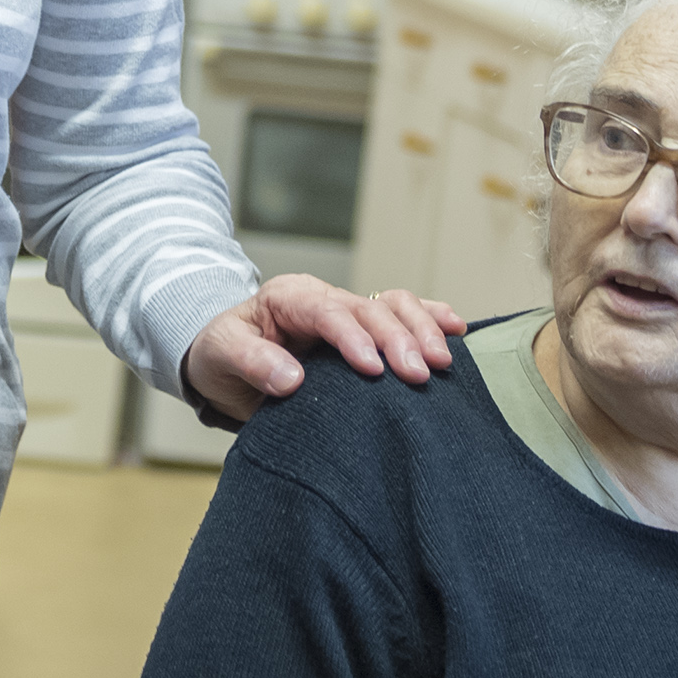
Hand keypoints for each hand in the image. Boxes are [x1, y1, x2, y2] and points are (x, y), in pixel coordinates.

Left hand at [181, 275, 468, 423]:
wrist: (224, 361)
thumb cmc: (221, 356)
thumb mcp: (221, 357)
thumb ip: (252, 363)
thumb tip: (292, 379)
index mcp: (288, 298)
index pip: (326, 311)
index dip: (352, 337)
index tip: (372, 368)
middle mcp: (324, 299)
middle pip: (369, 308)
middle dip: (397, 339)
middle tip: (419, 374)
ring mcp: (348, 311)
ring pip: (394, 305)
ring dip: (421, 330)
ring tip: (441, 362)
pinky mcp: (364, 329)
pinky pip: (403, 314)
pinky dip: (430, 319)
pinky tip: (456, 331)